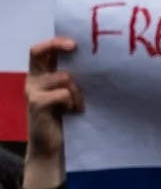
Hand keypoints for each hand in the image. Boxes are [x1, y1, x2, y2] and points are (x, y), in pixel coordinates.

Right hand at [25, 37, 82, 188]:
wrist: (54, 146)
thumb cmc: (68, 116)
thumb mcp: (72, 93)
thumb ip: (76, 77)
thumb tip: (101, 58)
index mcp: (42, 74)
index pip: (41, 50)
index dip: (55, 41)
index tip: (75, 42)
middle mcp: (34, 80)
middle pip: (37, 52)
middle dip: (57, 45)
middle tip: (74, 47)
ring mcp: (32, 92)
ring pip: (62, 77)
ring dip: (77, 90)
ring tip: (79, 104)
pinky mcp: (36, 105)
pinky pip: (62, 94)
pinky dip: (73, 102)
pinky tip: (73, 112)